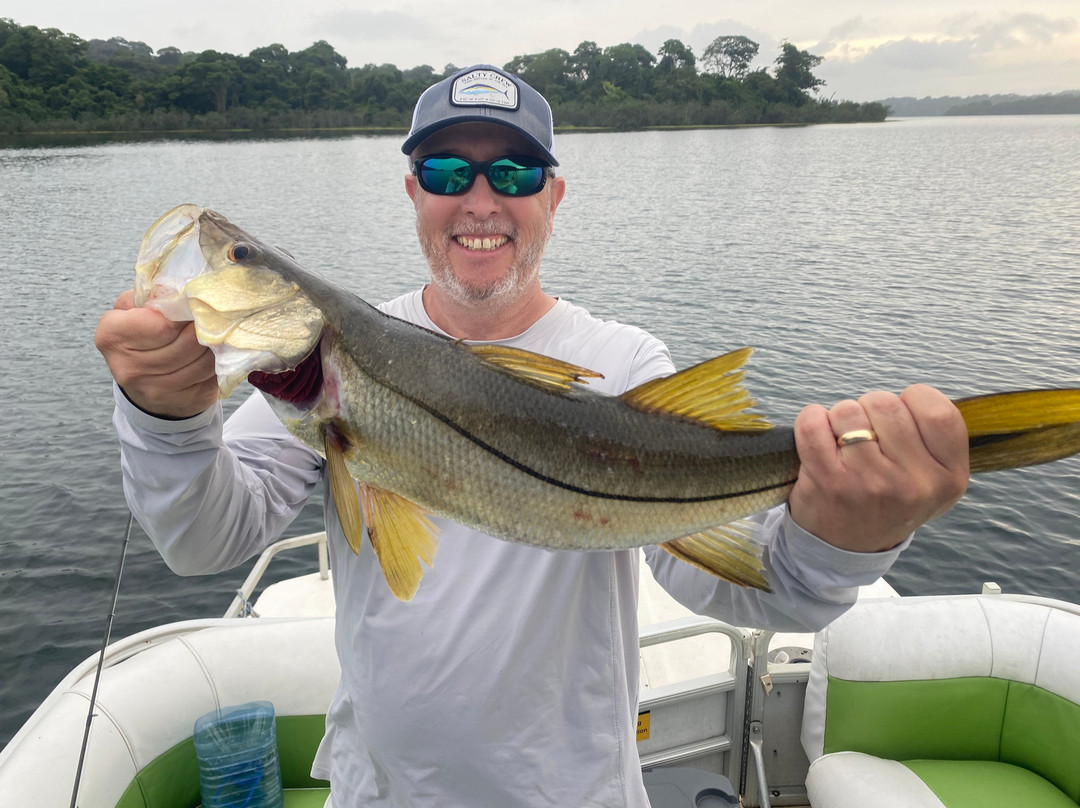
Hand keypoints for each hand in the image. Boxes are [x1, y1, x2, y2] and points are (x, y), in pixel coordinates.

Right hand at [95, 289, 218, 418]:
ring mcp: (157, 390)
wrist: (143, 383)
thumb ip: (150, 296)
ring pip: (204, 361)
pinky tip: (220, 353)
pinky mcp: (184, 402)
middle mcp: (130, 367)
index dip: (185, 312)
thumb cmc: (139, 336)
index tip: (197, 303)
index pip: (162, 324)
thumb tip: (182, 289)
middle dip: (206, 327)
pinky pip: (213, 377)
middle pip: (187, 343)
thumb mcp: (132, 310)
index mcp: (112, 337)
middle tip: (216, 316)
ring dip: (217, 345)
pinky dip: (221, 363)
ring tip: (219, 332)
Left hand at [788, 384, 968, 552]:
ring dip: (840, 418)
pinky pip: (813, 424)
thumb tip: (914, 398)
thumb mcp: (931, 482)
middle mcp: (916, 484)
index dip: (912, 402)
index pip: (938, 411)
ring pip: (849, 411)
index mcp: (950, 478)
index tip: (900, 419)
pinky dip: (810, 420)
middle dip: (870, 409)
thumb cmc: (886, 501)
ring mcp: (872, 484)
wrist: (845, 548)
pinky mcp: (831, 483)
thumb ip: (934, 440)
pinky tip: (817, 438)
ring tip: (843, 443)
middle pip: (887, 404)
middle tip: (866, 436)